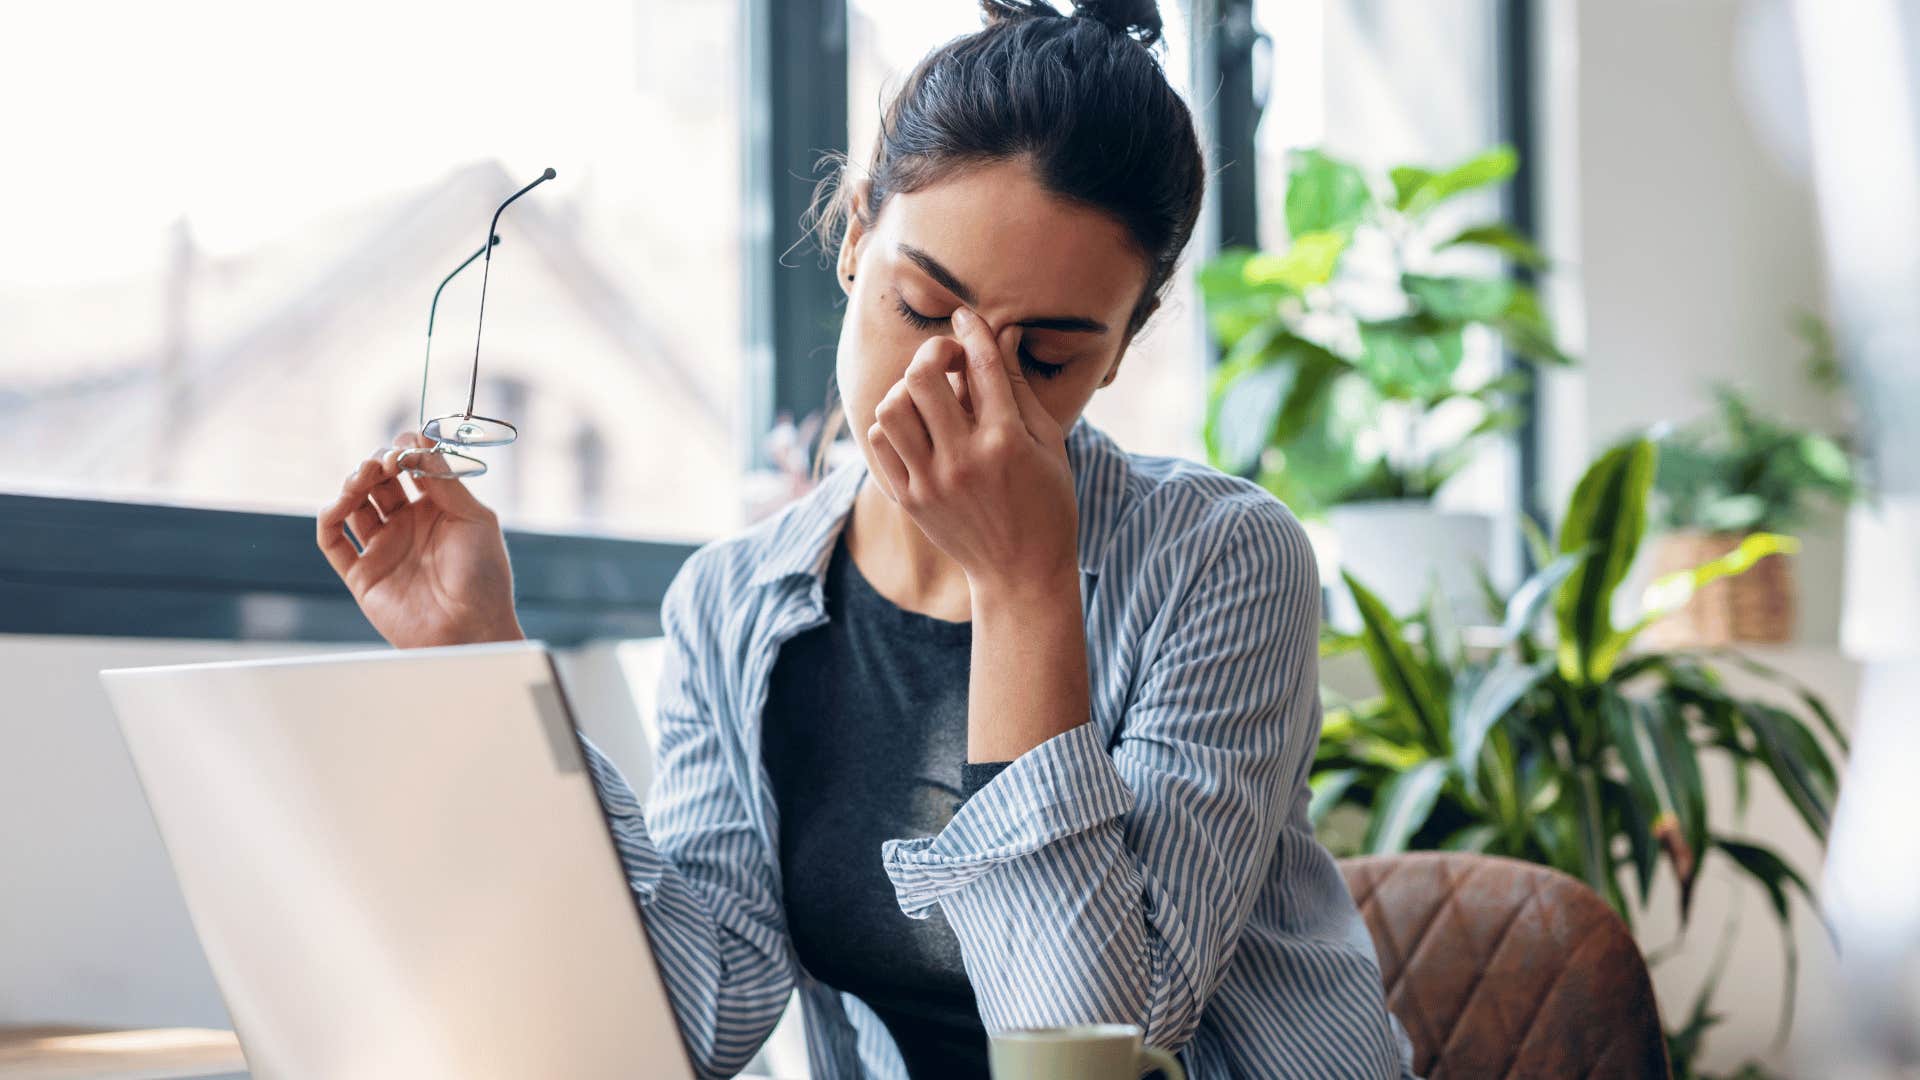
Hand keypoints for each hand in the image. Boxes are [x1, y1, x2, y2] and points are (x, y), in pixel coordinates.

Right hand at [316, 431, 523, 647]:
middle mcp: (407, 525)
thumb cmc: (484, 576)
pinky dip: (328, 518)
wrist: (473, 628)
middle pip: (378, 481)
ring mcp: (384, 548)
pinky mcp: (362, 573)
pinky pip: (333, 541)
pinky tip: (340, 504)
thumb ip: (445, 481)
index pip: (410, 468)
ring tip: (365, 475)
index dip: (405, 451)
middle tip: (385, 461)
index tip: (407, 444)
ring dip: (353, 484)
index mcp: (437, 509)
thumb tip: (421, 442)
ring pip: (353, 505)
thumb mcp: (474, 519)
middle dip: (377, 463)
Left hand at [867, 305, 1077, 594]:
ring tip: (929, 396)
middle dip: (934, 353)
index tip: (965, 316)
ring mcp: (931, 481)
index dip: (971, 331)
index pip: (981, 365)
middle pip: (923, 377)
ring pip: (892, 407)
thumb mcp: (1047, 443)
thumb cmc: (1046, 503)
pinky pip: (880, 442)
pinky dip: (892, 423)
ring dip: (908, 389)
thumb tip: (1004, 334)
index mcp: (1006, 441)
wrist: (1020, 572)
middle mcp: (963, 459)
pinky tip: (916, 425)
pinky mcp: (909, 499)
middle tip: (948, 360)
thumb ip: (1019, 387)